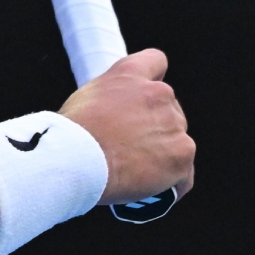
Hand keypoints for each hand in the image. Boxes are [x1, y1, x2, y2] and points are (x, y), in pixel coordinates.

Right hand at [58, 48, 195, 204]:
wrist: (76, 158)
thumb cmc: (71, 134)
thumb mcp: (85, 99)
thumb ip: (110, 100)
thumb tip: (112, 119)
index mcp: (130, 74)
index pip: (156, 62)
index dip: (151, 82)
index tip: (144, 100)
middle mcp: (158, 93)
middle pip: (169, 111)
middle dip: (155, 129)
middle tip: (131, 150)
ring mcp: (173, 125)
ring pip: (176, 143)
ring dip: (163, 157)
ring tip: (138, 176)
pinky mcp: (182, 155)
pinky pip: (183, 175)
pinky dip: (171, 185)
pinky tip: (154, 193)